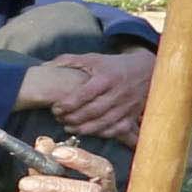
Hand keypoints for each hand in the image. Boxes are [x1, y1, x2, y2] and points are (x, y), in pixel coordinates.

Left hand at [26, 50, 157, 144]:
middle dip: (73, 118)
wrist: (146, 70)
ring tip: (69, 128)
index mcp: (107, 77)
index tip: (55, 109)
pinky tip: (89, 132)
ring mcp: (127, 106)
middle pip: (93, 111)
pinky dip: (102, 133)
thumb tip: (44, 67)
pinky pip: (118, 129)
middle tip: (59, 119)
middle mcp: (118, 93)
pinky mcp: (133, 115)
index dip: (68, 104)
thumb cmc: (113, 65)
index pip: (84, 94)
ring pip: (105, 122)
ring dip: (85, 129)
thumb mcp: (93, 58)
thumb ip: (68, 61)